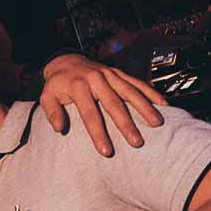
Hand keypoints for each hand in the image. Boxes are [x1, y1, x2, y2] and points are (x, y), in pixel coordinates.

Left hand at [41, 55, 166, 155]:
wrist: (66, 60)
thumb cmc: (57, 84)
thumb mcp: (46, 96)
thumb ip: (52, 112)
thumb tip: (59, 128)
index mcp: (78, 87)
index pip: (90, 113)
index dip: (98, 133)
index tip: (106, 151)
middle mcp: (96, 79)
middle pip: (114, 104)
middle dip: (126, 124)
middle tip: (137, 142)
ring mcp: (109, 74)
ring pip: (130, 91)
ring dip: (144, 107)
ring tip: (157, 123)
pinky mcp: (118, 73)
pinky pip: (136, 82)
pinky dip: (150, 92)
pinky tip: (163, 103)